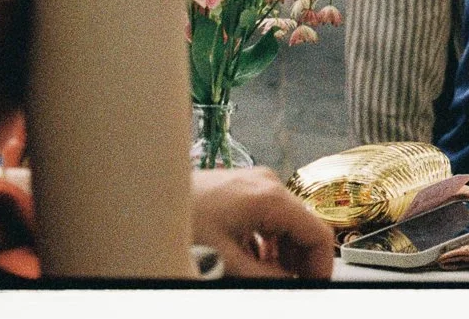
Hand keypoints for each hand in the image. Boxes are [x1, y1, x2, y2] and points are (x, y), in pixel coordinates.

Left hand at [190, 168, 335, 278]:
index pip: (317, 233)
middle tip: (288, 285)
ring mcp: (255, 182)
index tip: (313, 286)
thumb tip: (289, 284)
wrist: (147, 198)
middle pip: (303, 226)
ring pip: (286, 222)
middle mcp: (268, 183)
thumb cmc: (181, 223)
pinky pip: (268, 216)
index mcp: (270, 198)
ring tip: (265, 275)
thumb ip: (264, 276)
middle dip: (299, 260)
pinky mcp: (242, 186)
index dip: (321, 265)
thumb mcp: (226, 261)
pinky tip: (249, 258)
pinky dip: (267, 240)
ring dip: (282, 252)